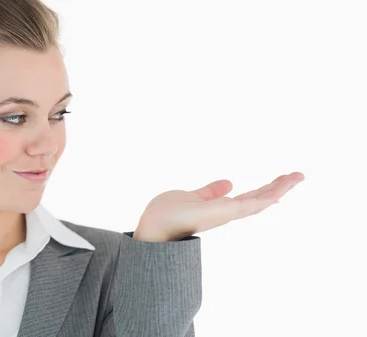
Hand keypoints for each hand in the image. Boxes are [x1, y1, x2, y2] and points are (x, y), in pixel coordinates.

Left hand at [133, 172, 304, 241]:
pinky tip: (281, 189)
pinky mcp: (224, 213)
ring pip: (260, 201)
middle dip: (279, 188)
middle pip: (259, 199)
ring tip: (298, 176)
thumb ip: (210, 191)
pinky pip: (250, 204)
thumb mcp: (192, 196)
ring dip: (280, 189)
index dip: (266, 190)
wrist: (154, 225)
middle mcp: (226, 212)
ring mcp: (226, 214)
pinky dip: (267, 196)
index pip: (248, 198)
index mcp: (219, 208)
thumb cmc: (166, 215)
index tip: (281, 181)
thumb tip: (229, 183)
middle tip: (299, 176)